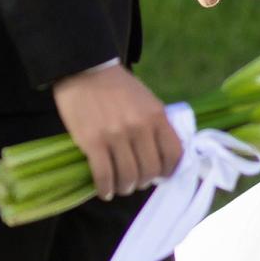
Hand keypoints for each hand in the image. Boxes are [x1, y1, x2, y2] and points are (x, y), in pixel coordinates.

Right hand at [52, 65, 181, 201]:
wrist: (85, 70)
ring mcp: (116, 135)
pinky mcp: (93, 142)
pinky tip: (105, 191)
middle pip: (150, 171)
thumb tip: (162, 157)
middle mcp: (139, 126)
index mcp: (156, 115)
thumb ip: (156, 125)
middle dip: (144, 182)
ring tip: (120, 186)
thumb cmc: (117, 87)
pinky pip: (104, 176)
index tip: (161, 176)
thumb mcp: (146, 100)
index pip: (174, 154)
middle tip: (136, 182)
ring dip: (125, 187)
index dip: (169, 171)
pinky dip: (106, 189)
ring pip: (128, 177)